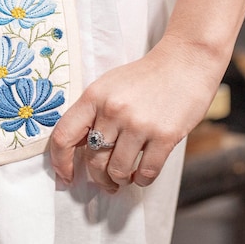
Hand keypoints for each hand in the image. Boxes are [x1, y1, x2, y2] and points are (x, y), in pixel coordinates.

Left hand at [50, 35, 223, 190]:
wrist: (184, 62)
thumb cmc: (143, 77)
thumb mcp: (108, 87)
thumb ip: (91, 113)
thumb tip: (76, 147)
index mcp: (93, 97)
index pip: (64, 136)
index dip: (60, 162)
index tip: (66, 176)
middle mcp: (112, 111)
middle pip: (92, 159)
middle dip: (97, 177)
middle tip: (105, 181)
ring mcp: (138, 124)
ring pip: (117, 170)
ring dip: (119, 180)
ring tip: (124, 177)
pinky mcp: (165, 136)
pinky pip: (146, 172)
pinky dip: (142, 180)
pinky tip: (141, 175)